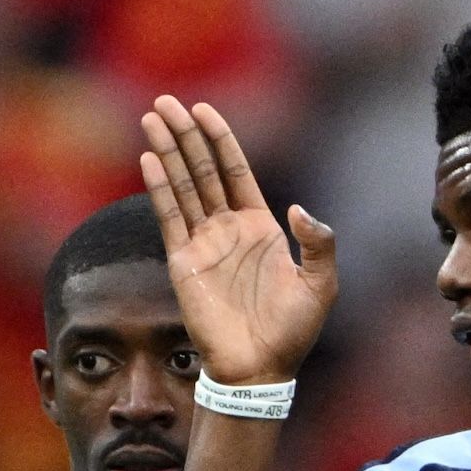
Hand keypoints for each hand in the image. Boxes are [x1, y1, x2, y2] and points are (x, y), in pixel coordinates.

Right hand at [137, 96, 338, 385]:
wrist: (261, 369)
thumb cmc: (293, 331)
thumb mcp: (321, 284)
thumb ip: (319, 243)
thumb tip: (299, 209)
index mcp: (262, 227)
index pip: (236, 171)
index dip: (221, 140)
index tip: (204, 109)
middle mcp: (229, 229)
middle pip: (203, 170)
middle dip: (186, 135)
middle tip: (166, 101)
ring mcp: (204, 243)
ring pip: (182, 186)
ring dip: (167, 151)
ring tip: (153, 117)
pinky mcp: (184, 262)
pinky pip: (169, 218)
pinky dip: (159, 188)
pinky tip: (149, 159)